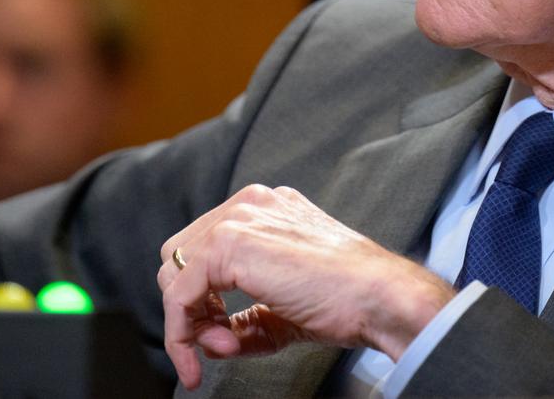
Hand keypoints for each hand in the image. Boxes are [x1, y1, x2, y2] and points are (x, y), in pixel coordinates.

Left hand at [156, 184, 454, 389]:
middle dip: (191, 307)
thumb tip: (212, 340)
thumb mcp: (286, 308)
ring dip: (190, 322)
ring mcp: (239, 219)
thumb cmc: (349, 299)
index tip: (223, 335)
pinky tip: (217, 349)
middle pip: (179, 256)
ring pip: (173, 274)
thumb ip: (246, 320)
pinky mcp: (231, 243)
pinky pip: (181, 293)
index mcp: (265, 209)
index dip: (204, 299)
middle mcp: (250, 205)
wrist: (381, 296)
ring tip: (225, 346)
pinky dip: (185, 331)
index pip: (205, 249)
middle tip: (220, 341)